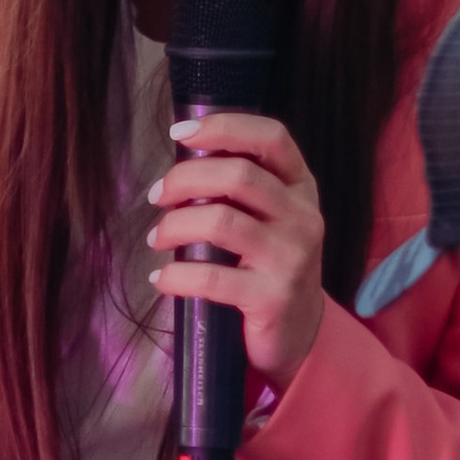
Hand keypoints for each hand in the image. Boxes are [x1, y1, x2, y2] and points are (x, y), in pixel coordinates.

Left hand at [151, 107, 326, 387]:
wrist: (301, 332)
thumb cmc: (270, 265)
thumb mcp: (270, 218)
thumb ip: (240, 188)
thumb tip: (181, 163)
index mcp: (301, 187)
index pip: (271, 137)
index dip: (223, 127)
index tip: (180, 134)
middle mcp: (302, 217)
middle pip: (238, 175)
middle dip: (184, 179)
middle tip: (157, 196)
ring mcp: (291, 258)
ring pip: (220, 221)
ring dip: (173, 225)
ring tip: (156, 238)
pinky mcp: (273, 297)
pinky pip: (211, 277)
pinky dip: (175, 276)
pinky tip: (161, 279)